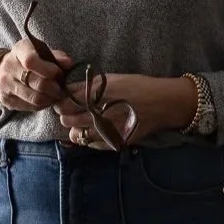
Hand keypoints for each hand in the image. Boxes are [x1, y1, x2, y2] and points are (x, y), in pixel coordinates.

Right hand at [0, 43, 74, 112]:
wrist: (3, 68)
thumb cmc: (29, 58)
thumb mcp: (42, 51)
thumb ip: (57, 56)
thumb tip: (69, 63)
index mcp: (19, 51)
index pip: (30, 61)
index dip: (48, 70)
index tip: (59, 74)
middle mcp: (9, 67)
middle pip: (36, 83)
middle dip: (55, 88)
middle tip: (63, 89)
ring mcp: (5, 85)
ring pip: (35, 98)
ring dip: (51, 98)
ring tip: (57, 95)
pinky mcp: (6, 100)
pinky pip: (31, 107)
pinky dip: (43, 105)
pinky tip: (47, 99)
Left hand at [56, 73, 196, 144]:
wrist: (162, 103)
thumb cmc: (137, 86)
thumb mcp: (111, 79)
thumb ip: (87, 85)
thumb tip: (66, 89)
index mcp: (96, 96)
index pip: (63, 102)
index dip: (61, 101)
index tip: (64, 100)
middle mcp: (98, 115)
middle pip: (66, 119)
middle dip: (66, 114)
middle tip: (74, 111)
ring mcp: (106, 131)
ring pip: (76, 135)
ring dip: (76, 128)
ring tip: (85, 122)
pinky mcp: (114, 142)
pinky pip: (91, 145)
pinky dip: (89, 139)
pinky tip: (96, 130)